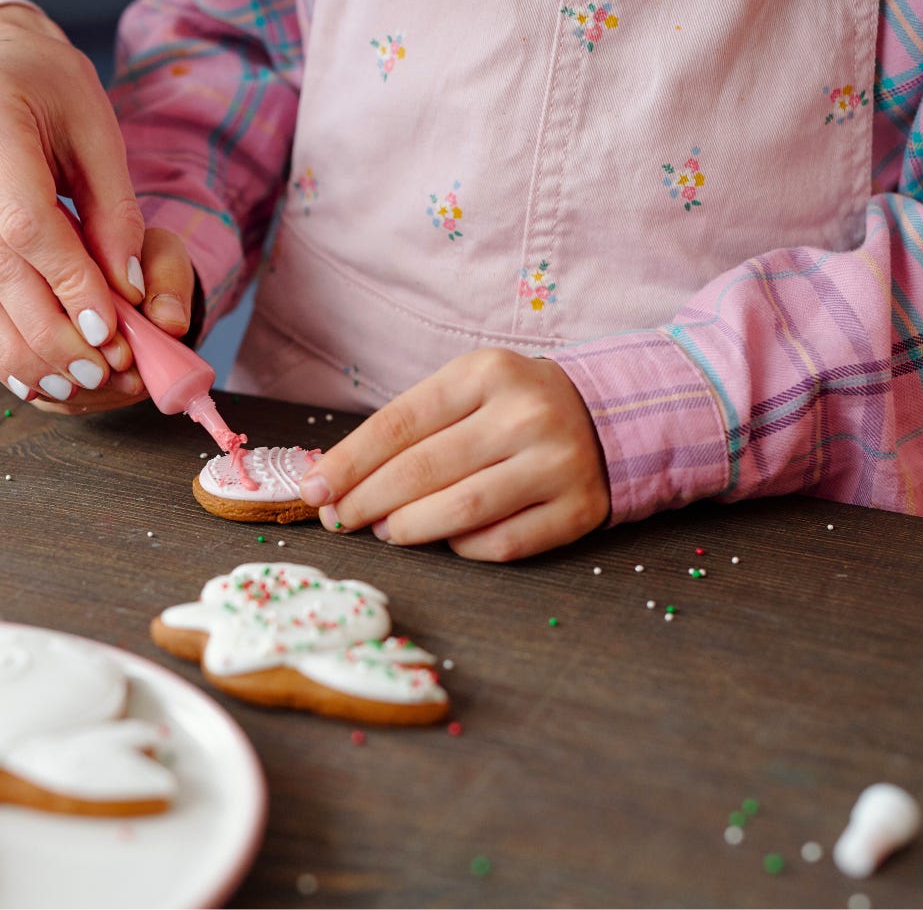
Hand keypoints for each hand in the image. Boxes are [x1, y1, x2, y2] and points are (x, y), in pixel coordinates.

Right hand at [0, 5, 187, 411]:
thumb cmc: (53, 92)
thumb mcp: (99, 132)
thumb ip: (117, 213)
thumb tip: (129, 294)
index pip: (25, 222)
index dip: (69, 283)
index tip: (111, 330)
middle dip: (51, 330)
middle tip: (101, 372)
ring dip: (23, 349)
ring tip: (74, 383)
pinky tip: (34, 372)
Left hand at [297, 348, 610, 561]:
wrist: (609, 415)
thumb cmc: (512, 407)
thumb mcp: (466, 390)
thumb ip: (409, 427)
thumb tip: (336, 481)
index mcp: (486, 373)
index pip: (399, 423)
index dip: (348, 463)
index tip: (313, 491)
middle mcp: (525, 415)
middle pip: (423, 470)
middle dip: (367, 501)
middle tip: (340, 519)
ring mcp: (557, 463)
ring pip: (461, 511)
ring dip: (409, 529)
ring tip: (386, 531)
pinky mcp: (578, 509)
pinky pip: (501, 544)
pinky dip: (462, 548)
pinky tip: (446, 540)